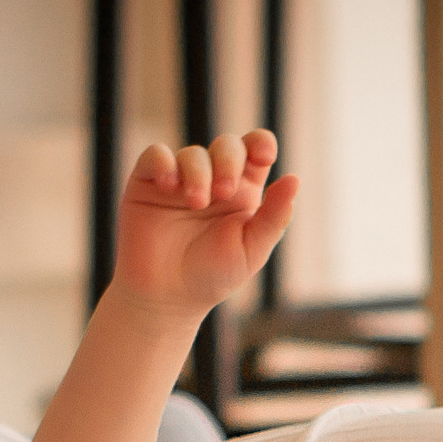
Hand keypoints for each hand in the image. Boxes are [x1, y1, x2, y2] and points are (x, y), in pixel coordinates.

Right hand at [109, 132, 297, 320]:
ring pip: (192, 153)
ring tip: (196, 203)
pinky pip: (155, 156)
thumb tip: (294, 179)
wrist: (166, 298)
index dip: (261, 143)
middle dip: (229, 161)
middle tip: (224, 192)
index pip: (255, 149)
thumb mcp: (252, 249)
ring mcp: (180, 179)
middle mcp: (213, 178)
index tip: (264, 156)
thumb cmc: (213, 276)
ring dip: (198, 173)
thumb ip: (275, 216)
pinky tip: (169, 185)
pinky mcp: (148, 182)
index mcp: (243, 190)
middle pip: (227, 145)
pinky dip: (164, 163)